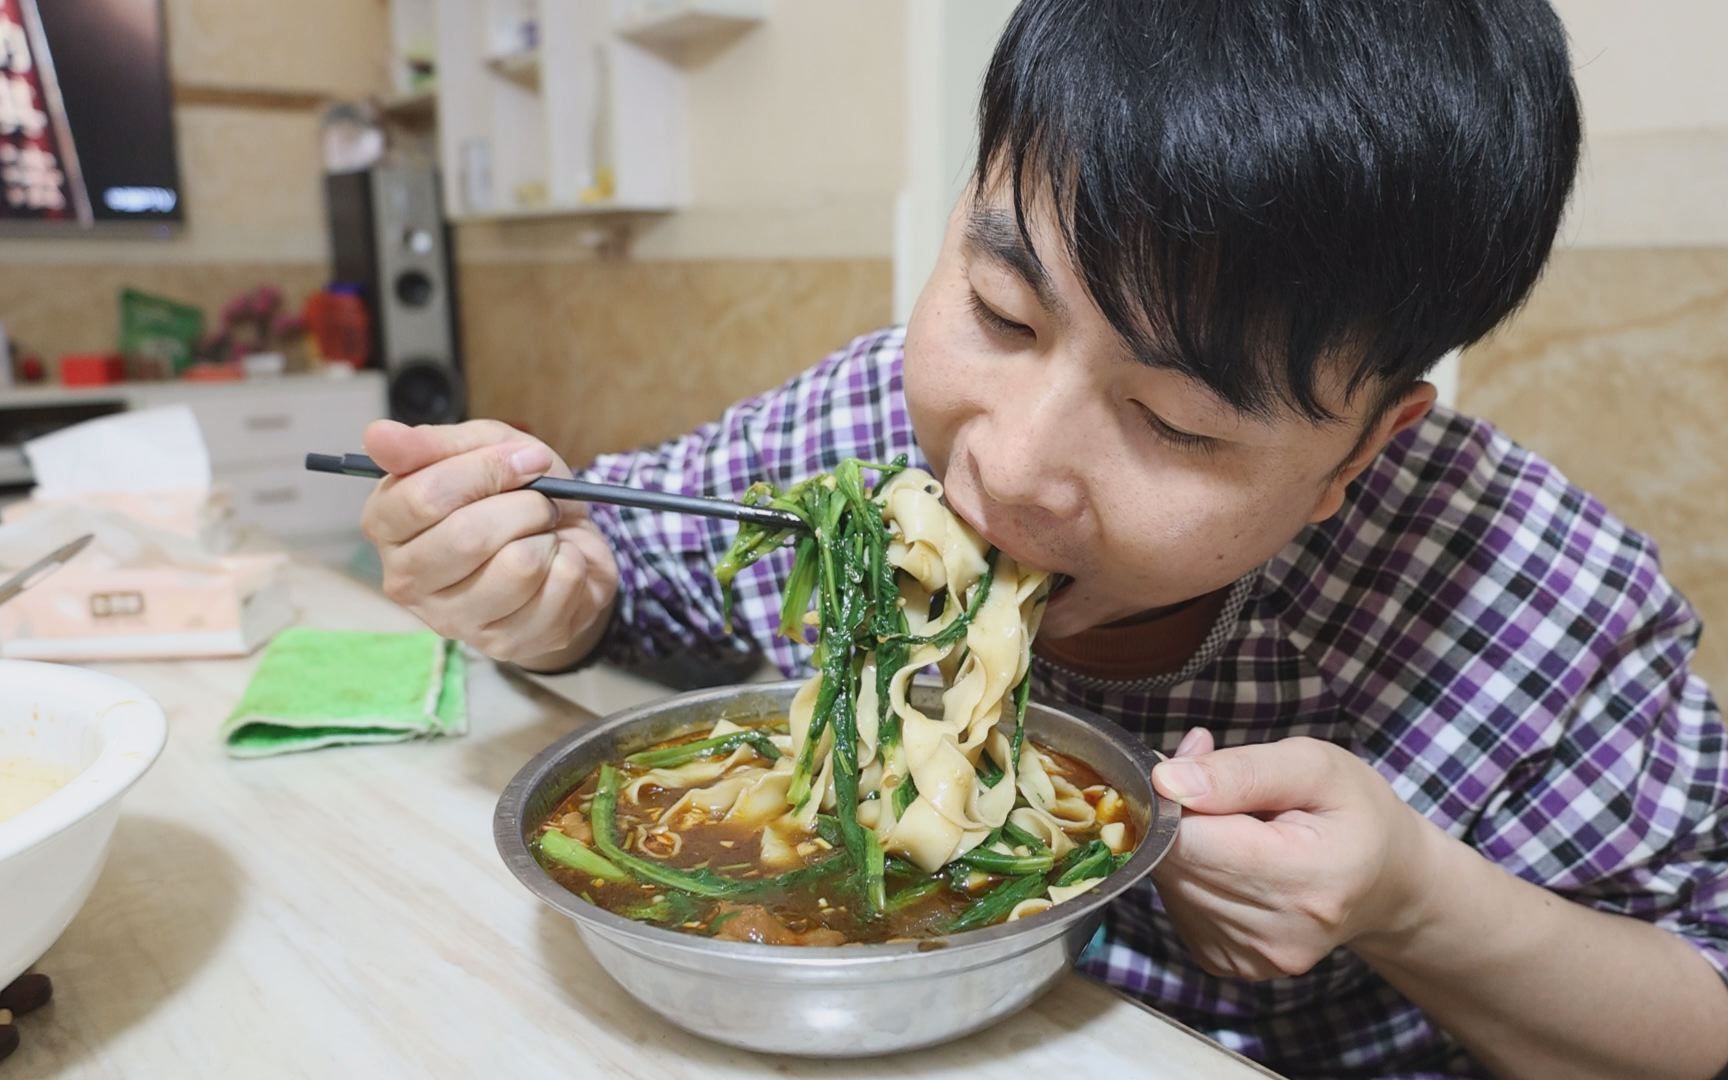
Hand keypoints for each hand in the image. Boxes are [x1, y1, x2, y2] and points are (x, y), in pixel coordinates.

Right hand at [360, 419, 618, 664]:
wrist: (566, 544)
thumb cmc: (512, 494)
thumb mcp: (480, 448)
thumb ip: (431, 443)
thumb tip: (376, 434)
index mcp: (387, 525)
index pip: (423, 497)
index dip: (486, 470)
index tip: (524, 460)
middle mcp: (405, 580)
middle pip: (467, 537)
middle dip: (524, 506)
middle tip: (539, 503)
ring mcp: (452, 620)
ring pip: (518, 567)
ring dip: (547, 538)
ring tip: (542, 536)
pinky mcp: (503, 644)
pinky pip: (558, 588)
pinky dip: (573, 565)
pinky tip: (557, 566)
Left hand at [1149, 729, 1437, 980]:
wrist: (1387, 881)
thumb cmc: (1353, 813)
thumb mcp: (1313, 766)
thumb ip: (1240, 770)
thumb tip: (1166, 781)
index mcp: (1304, 875)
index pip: (1190, 841)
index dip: (1173, 801)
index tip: (1192, 775)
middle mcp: (1277, 932)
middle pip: (1175, 865)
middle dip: (1180, 821)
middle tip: (1218, 796)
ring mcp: (1255, 958)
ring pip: (1170, 887)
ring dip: (1187, 851)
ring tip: (1235, 831)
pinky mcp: (1233, 966)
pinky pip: (1179, 910)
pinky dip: (1193, 879)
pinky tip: (1232, 864)